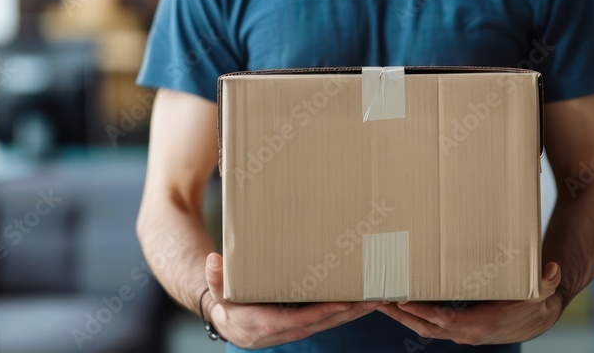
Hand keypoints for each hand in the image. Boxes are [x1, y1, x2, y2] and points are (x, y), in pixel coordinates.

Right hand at [203, 253, 379, 347]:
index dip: (322, 312)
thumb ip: (216, 278)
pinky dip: (348, 312)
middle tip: (374, 297)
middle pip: (323, 323)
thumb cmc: (228, 304)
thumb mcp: (219, 292)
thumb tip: (214, 261)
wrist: (230, 323)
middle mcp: (285, 332)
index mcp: (265, 326)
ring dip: (355, 312)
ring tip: (380, 298)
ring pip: (331, 323)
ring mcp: (297, 330)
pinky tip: (365, 302)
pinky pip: (329, 320)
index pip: (300, 321)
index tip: (343, 302)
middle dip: (350, 312)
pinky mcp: (305, 326)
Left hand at [378, 262, 564, 344]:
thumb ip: (546, 282)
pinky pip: (429, 324)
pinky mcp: (456, 328)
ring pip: (423, 327)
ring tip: (379, 299)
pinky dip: (411, 314)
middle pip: (424, 327)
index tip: (401, 301)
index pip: (443, 321)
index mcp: (480, 325)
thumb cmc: (534, 302)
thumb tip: (550, 270)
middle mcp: (465, 333)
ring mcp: (459, 332)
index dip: (421, 312)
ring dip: (400, 315)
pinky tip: (397, 301)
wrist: (536, 320)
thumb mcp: (541, 292)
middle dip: (400, 314)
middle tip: (378, 298)